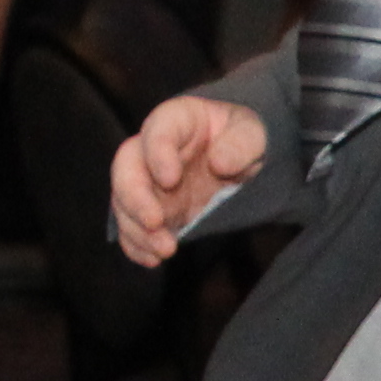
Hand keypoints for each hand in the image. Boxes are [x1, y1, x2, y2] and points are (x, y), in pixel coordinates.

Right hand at [113, 93, 263, 265]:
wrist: (246, 158)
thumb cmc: (247, 136)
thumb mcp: (256, 132)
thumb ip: (242, 142)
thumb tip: (219, 163)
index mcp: (177, 120)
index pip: (157, 130)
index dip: (157, 154)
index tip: (170, 179)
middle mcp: (153, 149)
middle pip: (127, 168)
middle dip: (135, 197)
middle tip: (155, 222)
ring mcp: (150, 181)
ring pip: (125, 202)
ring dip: (137, 229)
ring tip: (164, 250)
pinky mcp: (155, 209)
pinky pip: (134, 227)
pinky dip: (137, 245)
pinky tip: (153, 260)